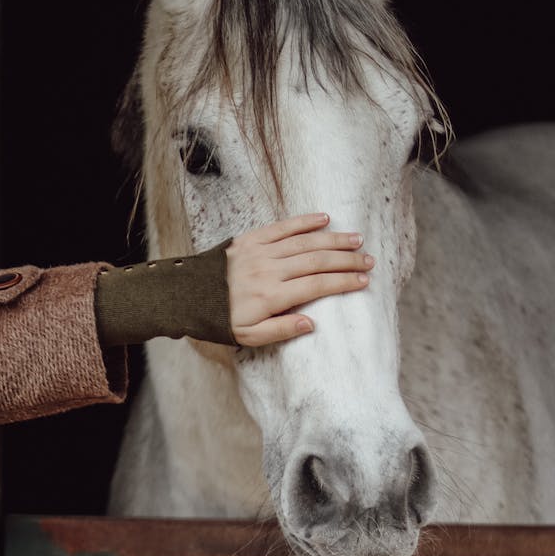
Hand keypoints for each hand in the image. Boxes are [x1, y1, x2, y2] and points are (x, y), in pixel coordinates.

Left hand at [225, 213, 373, 346]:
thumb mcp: (249, 336)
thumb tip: (311, 323)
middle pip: (316, 260)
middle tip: (368, 260)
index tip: (363, 281)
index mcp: (271, 296)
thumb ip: (281, 330)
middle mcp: (269, 270)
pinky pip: (282, 227)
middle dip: (346, 260)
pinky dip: (304, 222)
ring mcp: (260, 251)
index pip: (317, 285)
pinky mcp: (251, 238)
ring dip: (332, 239)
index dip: (343, 282)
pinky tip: (324, 219)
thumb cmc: (220, 319)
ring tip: (355, 239)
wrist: (186, 296)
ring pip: (304, 242)